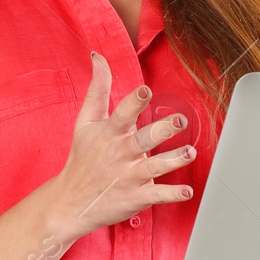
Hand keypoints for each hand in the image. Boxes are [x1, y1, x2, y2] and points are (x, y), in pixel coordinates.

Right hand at [44, 52, 196, 241]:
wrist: (70, 203)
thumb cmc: (82, 157)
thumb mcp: (85, 122)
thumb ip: (97, 89)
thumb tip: (98, 56)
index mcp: (110, 133)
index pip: (122, 114)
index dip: (134, 102)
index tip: (145, 91)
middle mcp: (120, 153)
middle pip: (143, 139)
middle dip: (162, 130)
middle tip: (180, 121)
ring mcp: (128, 176)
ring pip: (154, 167)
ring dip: (173, 160)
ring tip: (190, 153)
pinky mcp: (135, 197)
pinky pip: (156, 195)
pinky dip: (172, 194)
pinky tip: (187, 192)